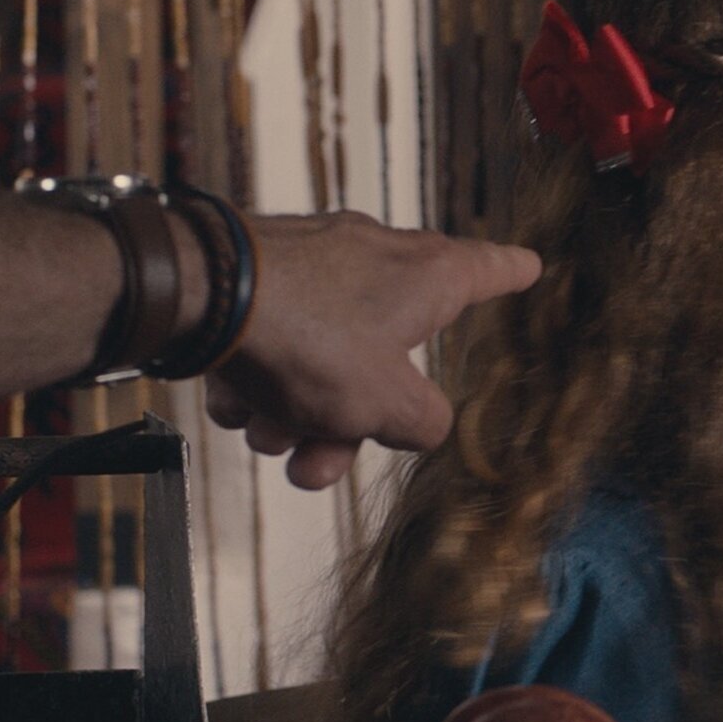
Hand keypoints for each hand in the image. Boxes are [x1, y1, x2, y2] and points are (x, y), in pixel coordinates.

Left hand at [204, 211, 539, 489]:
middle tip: (321, 464)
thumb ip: (422, 422)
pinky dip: (259, 374)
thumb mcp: (385, 403)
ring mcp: (314, 259)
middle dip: (353, 417)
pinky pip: (276, 332)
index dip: (513, 274)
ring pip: (326, 349)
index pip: (491, 268)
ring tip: (268, 438)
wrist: (193, 294)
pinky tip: (234, 403)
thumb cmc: (306, 339)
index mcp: (428, 275)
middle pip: (391, 345)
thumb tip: (421, 423)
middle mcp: (376, 257)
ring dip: (299, 407)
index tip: (529, 267)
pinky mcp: (257, 269)